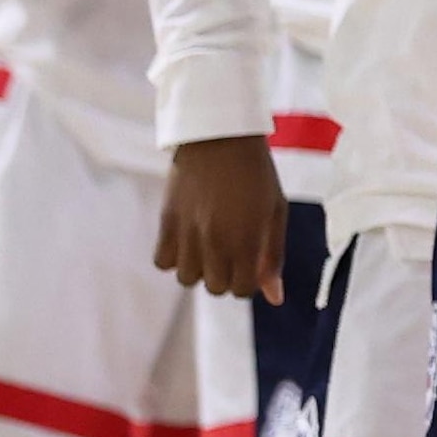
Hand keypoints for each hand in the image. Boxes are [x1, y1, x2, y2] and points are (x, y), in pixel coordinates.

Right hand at [152, 137, 287, 299]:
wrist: (220, 137)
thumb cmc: (256, 174)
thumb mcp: (275, 213)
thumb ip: (274, 257)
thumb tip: (275, 298)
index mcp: (247, 239)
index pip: (243, 290)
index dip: (248, 282)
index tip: (250, 264)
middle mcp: (216, 241)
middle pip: (215, 288)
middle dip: (225, 276)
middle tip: (230, 252)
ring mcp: (188, 232)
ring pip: (187, 279)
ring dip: (199, 269)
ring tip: (208, 246)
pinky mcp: (167, 221)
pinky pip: (162, 262)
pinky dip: (174, 258)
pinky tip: (187, 241)